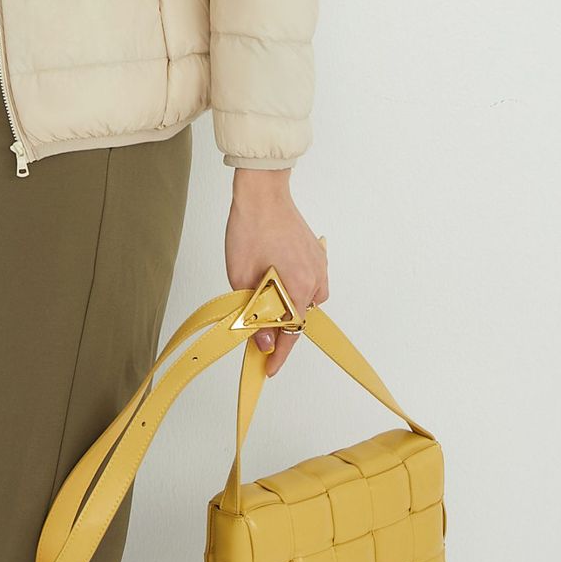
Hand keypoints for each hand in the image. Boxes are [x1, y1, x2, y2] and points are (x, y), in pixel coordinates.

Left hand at [225, 177, 328, 377]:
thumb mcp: (242, 278)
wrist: (262, 192)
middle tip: (257, 333)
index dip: (279, 355)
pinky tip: (275, 279)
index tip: (269, 369)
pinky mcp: (315, 253)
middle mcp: (315, 279)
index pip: (292, 333)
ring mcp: (318, 265)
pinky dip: (293, 287)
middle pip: (300, 317)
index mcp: (299, 288)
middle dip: (280, 328)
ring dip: (287, 305)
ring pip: (305, 300)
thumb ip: (255, 314)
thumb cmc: (250, 230)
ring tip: (263, 301)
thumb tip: (264, 341)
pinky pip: (308, 281)